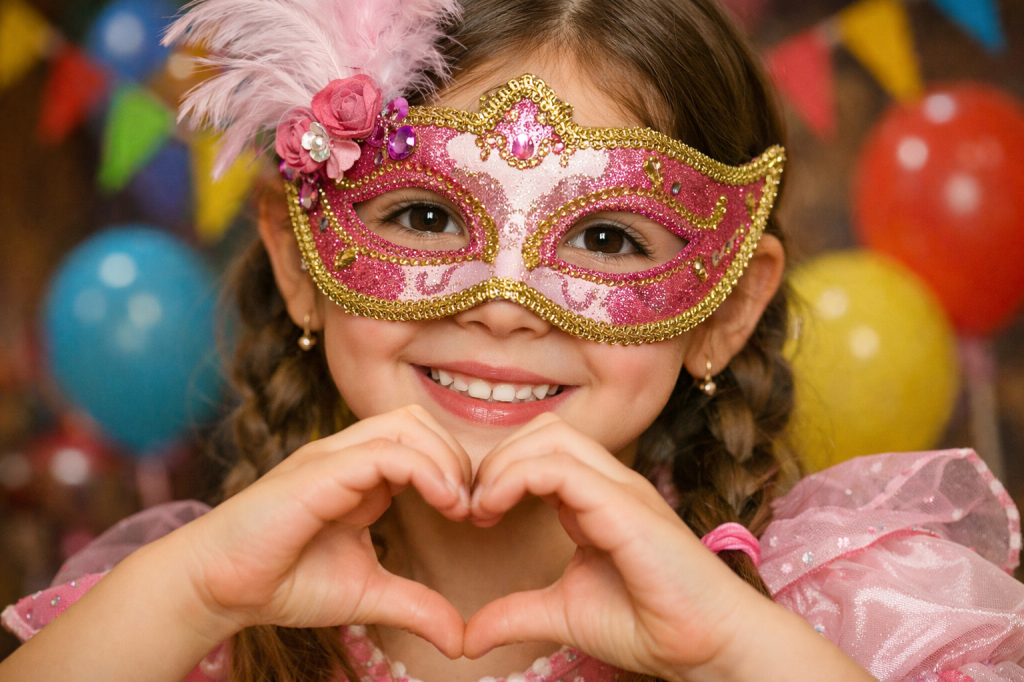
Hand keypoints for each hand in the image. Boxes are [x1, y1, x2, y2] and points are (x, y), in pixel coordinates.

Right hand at [170, 405, 471, 657]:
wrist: (219, 588)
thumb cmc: (284, 582)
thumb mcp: (367, 594)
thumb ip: (416, 606)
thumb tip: (461, 639)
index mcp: (361, 475)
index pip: (422, 441)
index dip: (457, 469)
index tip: (476, 516)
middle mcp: (348, 455)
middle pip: (419, 422)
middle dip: (457, 458)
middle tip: (474, 508)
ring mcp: (332, 457)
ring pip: (406, 424)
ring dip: (445, 459)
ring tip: (460, 506)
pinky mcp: (319, 469)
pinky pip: (385, 451)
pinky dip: (424, 470)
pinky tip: (444, 503)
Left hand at [461, 413, 773, 680]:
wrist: (705, 646)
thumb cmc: (647, 624)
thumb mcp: (562, 613)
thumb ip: (515, 614)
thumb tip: (467, 638)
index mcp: (594, 498)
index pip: (540, 450)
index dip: (498, 472)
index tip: (473, 516)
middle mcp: (608, 482)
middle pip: (543, 430)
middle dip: (497, 459)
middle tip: (473, 507)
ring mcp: (619, 488)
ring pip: (550, 435)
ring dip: (504, 464)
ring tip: (482, 508)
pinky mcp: (624, 505)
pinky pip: (560, 467)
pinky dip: (516, 478)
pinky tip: (495, 510)